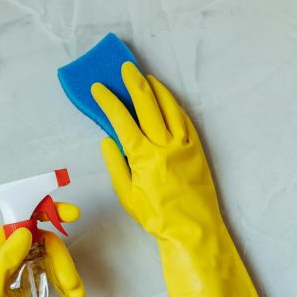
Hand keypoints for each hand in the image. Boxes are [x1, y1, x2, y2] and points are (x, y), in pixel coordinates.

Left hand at [0, 203, 83, 296]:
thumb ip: (4, 259)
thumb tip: (25, 231)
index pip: (25, 215)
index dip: (48, 209)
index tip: (73, 215)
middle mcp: (12, 247)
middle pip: (45, 239)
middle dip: (62, 258)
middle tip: (73, 284)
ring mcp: (23, 260)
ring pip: (53, 255)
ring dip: (67, 272)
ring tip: (75, 295)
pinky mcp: (32, 274)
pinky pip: (54, 268)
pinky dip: (65, 280)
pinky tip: (70, 295)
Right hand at [92, 63, 267, 296]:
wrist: (192, 228)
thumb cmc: (156, 216)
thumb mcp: (127, 196)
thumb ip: (116, 165)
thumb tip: (107, 140)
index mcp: (142, 157)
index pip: (121, 120)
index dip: (108, 101)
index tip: (98, 89)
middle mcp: (163, 145)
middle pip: (146, 105)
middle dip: (133, 84)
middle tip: (125, 68)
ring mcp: (183, 145)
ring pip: (168, 108)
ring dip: (156, 89)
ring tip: (146, 77)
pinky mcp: (197, 149)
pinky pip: (185, 121)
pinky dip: (174, 106)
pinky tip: (167, 99)